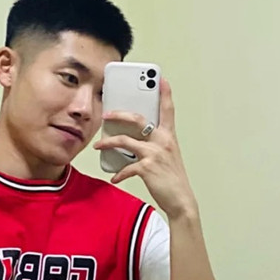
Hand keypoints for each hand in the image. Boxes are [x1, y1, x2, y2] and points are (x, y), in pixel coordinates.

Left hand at [94, 78, 196, 219]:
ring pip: (124, 140)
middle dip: (119, 114)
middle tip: (107, 114)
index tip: (161, 79)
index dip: (165, 94)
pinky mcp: (147, 168)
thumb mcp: (168, 157)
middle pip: (137, 119)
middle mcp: (162, 141)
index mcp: (169, 136)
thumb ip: (156, 146)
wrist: (181, 200)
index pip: (168, 110)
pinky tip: (114, 178)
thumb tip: (135, 143)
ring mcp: (154, 153)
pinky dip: (119, 173)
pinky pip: (126, 167)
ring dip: (108, 142)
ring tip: (98, 145)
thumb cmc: (173, 180)